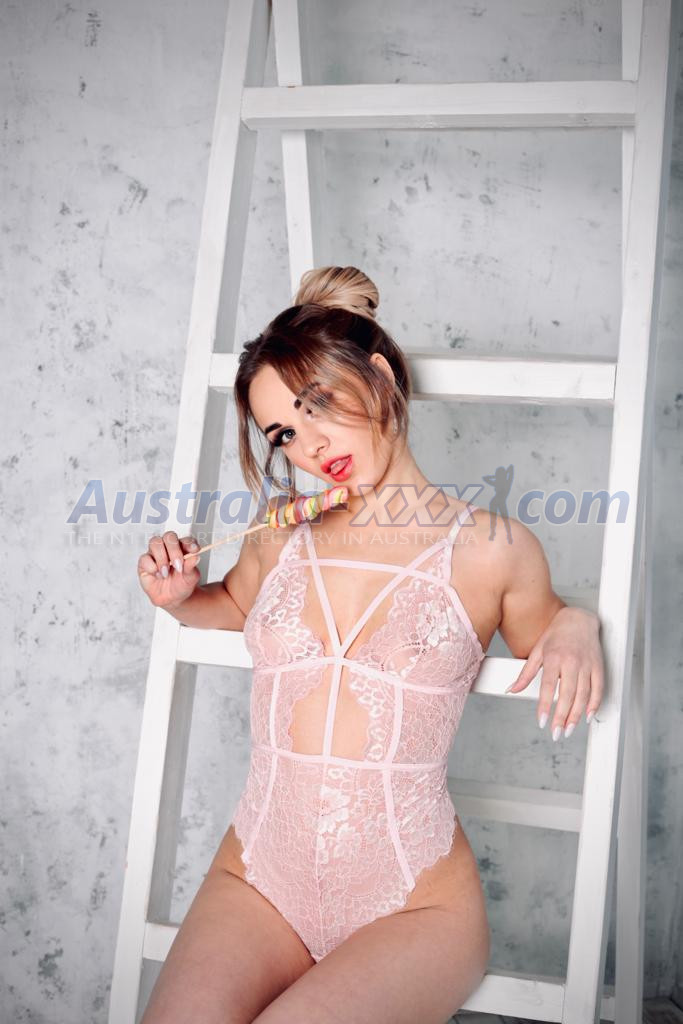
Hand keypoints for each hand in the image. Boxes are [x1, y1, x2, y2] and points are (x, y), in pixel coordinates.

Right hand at [137, 531, 200, 608]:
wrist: (172, 599)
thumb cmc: (182, 584)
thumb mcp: (190, 578)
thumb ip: (191, 566)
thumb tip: (195, 556)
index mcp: (183, 548)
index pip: (186, 539)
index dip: (190, 543)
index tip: (194, 550)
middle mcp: (168, 548)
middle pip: (169, 537)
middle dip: (174, 550)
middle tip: (178, 566)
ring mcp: (155, 554)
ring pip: (155, 542)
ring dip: (162, 558)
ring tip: (166, 573)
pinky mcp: (144, 563)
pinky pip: (144, 557)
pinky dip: (151, 566)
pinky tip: (157, 575)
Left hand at [505, 606, 603, 739]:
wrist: (579, 619)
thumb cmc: (556, 635)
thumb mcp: (537, 651)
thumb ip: (525, 673)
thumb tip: (511, 689)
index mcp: (553, 657)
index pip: (548, 687)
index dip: (545, 706)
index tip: (542, 722)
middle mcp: (571, 662)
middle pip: (567, 694)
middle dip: (562, 717)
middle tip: (557, 733)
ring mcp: (586, 664)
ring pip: (583, 695)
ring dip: (576, 715)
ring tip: (569, 729)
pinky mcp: (598, 666)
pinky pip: (598, 689)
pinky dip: (594, 704)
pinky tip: (587, 715)